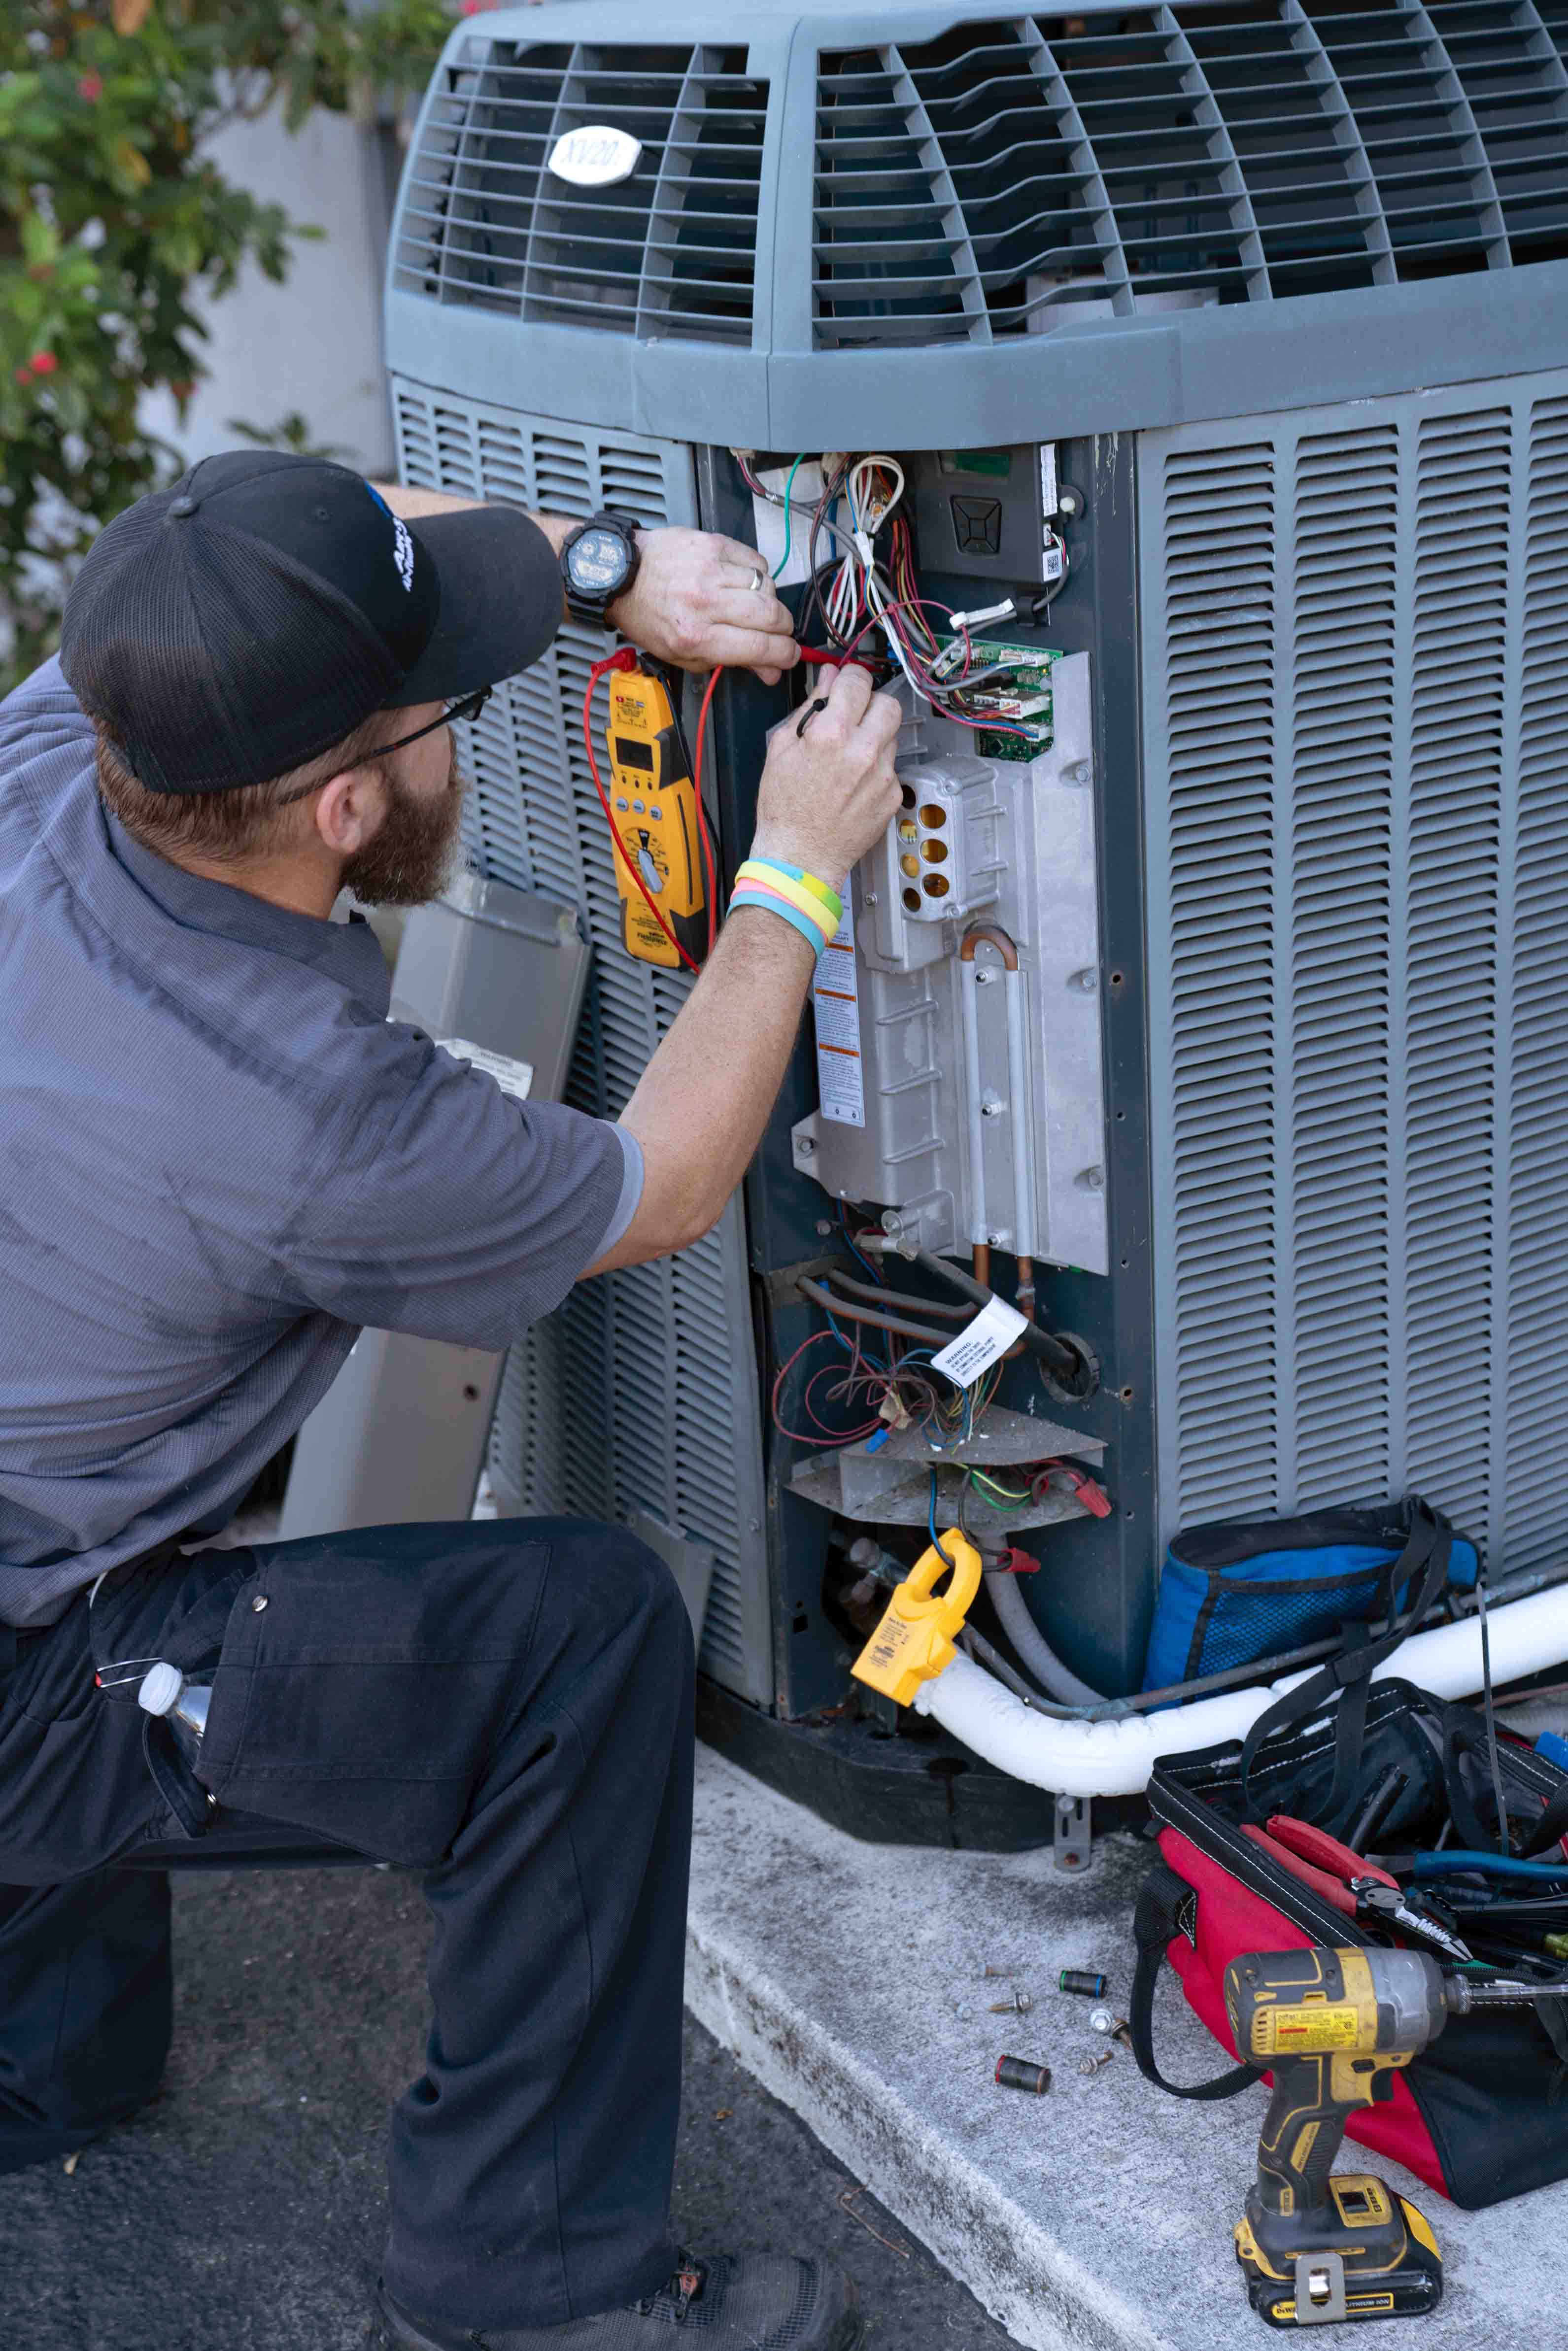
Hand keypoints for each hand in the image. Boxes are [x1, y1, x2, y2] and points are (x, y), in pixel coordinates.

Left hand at [606, 529, 798, 682]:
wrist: (623, 575)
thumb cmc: (650, 617)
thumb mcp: (683, 654)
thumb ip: (730, 663)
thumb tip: (770, 671)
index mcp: (696, 637)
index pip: (759, 647)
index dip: (784, 654)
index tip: (789, 655)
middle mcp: (705, 602)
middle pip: (771, 615)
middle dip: (783, 628)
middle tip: (777, 631)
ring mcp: (710, 570)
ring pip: (767, 586)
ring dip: (769, 600)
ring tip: (753, 605)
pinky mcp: (713, 544)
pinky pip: (755, 560)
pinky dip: (757, 574)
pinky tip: (743, 582)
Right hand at [748, 664, 902, 894]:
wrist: (800, 857)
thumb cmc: (784, 809)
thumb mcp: (782, 749)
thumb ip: (809, 708)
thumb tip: (827, 680)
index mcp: (832, 734)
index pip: (858, 681)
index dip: (851, 677)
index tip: (847, 682)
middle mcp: (863, 752)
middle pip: (888, 703)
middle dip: (871, 703)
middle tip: (854, 716)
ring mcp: (882, 775)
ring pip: (892, 735)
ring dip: (874, 736)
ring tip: (849, 756)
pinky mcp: (893, 796)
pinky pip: (891, 767)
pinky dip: (876, 768)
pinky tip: (855, 783)